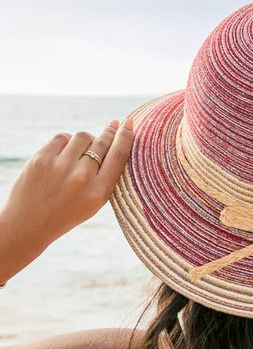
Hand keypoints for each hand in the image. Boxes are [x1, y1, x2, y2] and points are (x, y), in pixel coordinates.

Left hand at [0, 118, 133, 283]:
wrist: (28, 224)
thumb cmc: (65, 213)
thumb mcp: (93, 203)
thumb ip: (105, 178)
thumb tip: (113, 141)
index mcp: (99, 193)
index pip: (118, 156)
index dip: (125, 137)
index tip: (128, 124)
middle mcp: (81, 178)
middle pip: (102, 143)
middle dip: (109, 132)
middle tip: (114, 124)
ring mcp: (60, 167)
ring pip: (82, 137)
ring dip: (85, 140)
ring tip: (82, 151)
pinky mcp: (41, 159)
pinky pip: (61, 137)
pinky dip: (66, 142)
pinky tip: (65, 152)